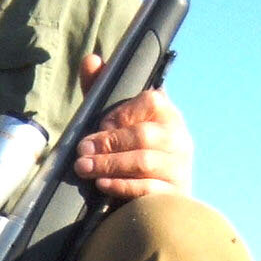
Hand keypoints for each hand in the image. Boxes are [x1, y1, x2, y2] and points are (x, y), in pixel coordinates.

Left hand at [71, 54, 193, 197]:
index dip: (123, 112)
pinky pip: (148, 188)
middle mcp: (179, 139)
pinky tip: (102, 185)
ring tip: (84, 168)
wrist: (153, 201)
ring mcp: (179, 167)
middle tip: (81, 151)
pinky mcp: (173, 194)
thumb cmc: (131, 153)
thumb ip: (101, 90)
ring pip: (145, 162)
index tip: (101, 124)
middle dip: (108, 143)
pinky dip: (122, 185)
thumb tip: (91, 59)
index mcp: (168, 115)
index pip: (152, 101)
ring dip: (109, 164)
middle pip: (144, 135)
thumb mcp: (114, 120)